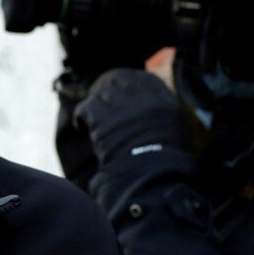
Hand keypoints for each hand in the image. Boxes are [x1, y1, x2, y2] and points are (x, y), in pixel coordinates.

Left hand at [73, 68, 188, 169]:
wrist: (148, 176)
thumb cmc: (162, 160)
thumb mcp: (173, 130)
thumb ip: (160, 111)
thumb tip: (144, 103)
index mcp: (164, 101)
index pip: (143, 78)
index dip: (128, 79)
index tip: (119, 86)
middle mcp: (143, 100)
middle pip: (118, 79)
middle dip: (106, 85)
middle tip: (99, 94)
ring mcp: (122, 108)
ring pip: (100, 92)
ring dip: (94, 102)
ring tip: (91, 115)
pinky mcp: (102, 119)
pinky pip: (85, 107)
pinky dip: (80, 115)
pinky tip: (80, 125)